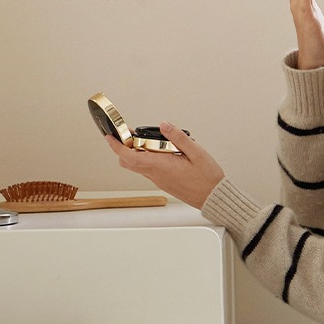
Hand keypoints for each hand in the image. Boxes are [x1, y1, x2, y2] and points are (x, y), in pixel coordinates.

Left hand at [104, 122, 224, 209]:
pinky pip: (149, 170)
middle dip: (125, 148)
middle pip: (129, 162)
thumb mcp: (196, 152)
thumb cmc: (207, 178)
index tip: (110, 136)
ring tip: (153, 142)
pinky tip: (165, 153)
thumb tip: (164, 125)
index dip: (117, 146)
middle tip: (131, 135)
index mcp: (161, 166)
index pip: (130, 156)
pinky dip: (149, 159)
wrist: (213, 197)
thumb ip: (178, 137)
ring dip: (138, 153)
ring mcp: (158, 180)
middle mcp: (156, 175)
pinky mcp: (163, 183)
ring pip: (138, 166)